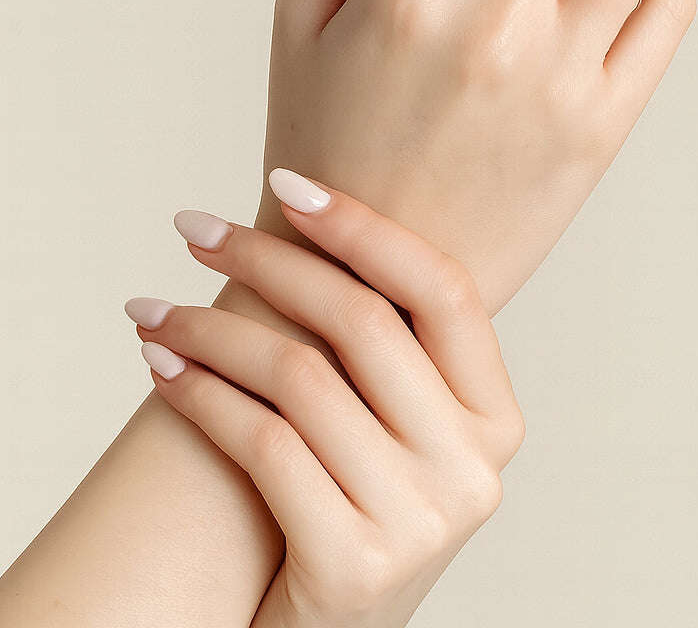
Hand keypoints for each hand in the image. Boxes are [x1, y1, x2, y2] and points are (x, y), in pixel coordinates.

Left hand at [127, 173, 524, 626]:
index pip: (443, 288)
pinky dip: (199, 394)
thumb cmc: (348, 502)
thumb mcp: (390, 426)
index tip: (285, 183)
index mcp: (495, 414)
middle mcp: (474, 465)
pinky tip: (160, 368)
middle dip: (266, 260)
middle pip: (364, 322)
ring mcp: (423, 520)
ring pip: (300, 377)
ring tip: (151, 309)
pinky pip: (262, 444)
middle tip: (192, 229)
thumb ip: (380, 348)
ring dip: (209, 329)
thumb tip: (299, 223)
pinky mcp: (355, 565)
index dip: (364, 227)